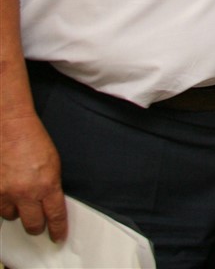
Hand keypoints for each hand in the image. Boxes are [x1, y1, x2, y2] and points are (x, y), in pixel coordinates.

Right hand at [0, 110, 65, 241]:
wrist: (10, 127)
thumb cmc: (33, 140)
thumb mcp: (53, 164)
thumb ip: (51, 186)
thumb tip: (50, 204)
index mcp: (47, 184)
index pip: (55, 215)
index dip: (57, 229)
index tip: (58, 236)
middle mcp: (25, 192)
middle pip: (32, 224)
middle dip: (36, 226)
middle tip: (38, 224)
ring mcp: (5, 193)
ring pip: (11, 216)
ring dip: (16, 210)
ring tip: (19, 197)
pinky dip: (2, 203)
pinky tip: (6, 193)